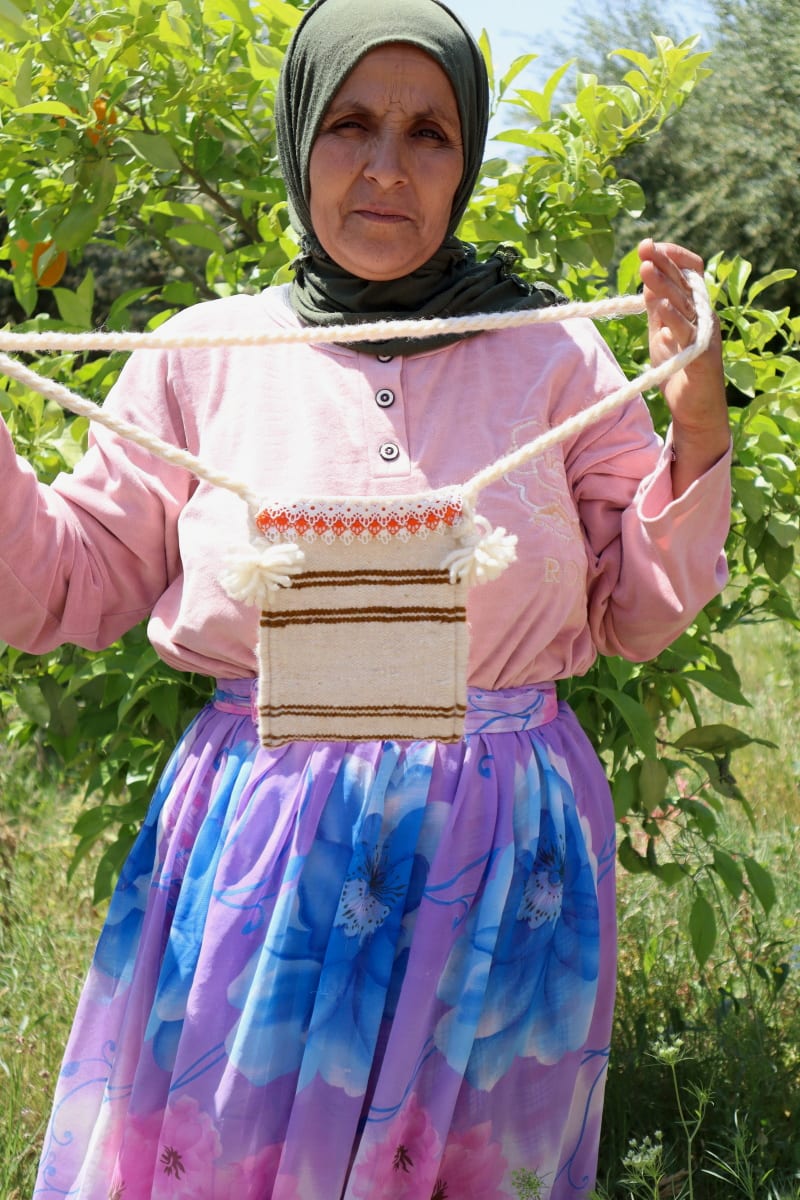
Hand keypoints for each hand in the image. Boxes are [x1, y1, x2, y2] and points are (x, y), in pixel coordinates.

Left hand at [638, 239, 729, 493]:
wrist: (692, 409)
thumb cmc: (677, 369)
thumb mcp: (661, 334)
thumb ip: (657, 310)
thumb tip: (647, 283)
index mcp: (693, 307)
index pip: (688, 271)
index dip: (671, 257)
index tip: (649, 246)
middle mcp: (703, 315)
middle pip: (686, 281)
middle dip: (665, 261)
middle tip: (645, 246)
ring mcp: (704, 333)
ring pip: (685, 302)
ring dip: (665, 284)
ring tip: (646, 268)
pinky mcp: (701, 354)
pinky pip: (686, 331)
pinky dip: (672, 316)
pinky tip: (659, 304)